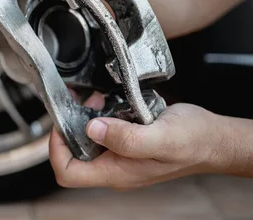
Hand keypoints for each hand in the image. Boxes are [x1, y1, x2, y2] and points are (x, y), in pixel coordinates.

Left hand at [49, 103, 226, 189]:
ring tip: (97, 99)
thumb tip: (92, 129)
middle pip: (71, 154)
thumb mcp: (161, 137)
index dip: (56, 148)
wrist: (214, 140)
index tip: (62, 121)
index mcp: (117, 172)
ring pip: (84, 140)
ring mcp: (118, 156)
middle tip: (83, 104)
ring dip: (84, 117)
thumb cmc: (194, 141)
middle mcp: (113, 167)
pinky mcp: (124, 142)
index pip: (67, 172)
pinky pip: (100, 131)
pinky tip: (109, 101)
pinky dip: (99, 114)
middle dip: (70, 126)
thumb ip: (126, 137)